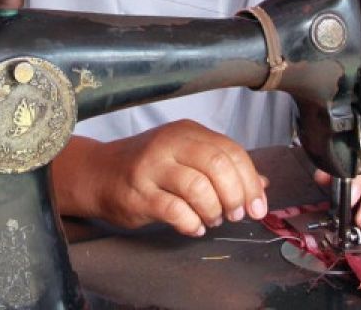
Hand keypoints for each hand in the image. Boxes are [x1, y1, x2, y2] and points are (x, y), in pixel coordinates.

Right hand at [78, 120, 269, 236]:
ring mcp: (151, 168)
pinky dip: (191, 224)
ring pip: (198, 188)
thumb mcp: (186, 156)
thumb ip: (223, 167)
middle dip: (235, 196)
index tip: (258, 206)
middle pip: (217, 166)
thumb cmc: (148, 167)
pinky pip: (175, 211)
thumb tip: (262, 184)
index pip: (231, 151)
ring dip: (213, 211)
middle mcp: (170, 144)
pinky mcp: (138, 194)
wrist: (98, 173)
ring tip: (211, 220)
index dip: (250, 181)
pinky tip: (193, 227)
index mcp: (187, 132)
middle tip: (235, 214)